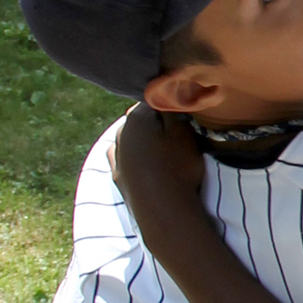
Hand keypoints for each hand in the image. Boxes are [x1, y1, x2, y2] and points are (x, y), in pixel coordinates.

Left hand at [113, 101, 205, 244]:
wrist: (162, 211)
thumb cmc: (177, 168)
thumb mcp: (184, 133)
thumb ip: (174, 109)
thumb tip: (167, 91)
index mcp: (136, 117)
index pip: (155, 99)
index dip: (172, 104)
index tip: (185, 113)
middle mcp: (121, 133)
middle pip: (141, 119)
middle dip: (155, 122)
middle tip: (178, 134)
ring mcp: (117, 156)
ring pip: (131, 138)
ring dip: (144, 140)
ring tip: (163, 151)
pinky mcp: (117, 176)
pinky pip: (124, 158)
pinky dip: (132, 156)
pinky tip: (141, 161)